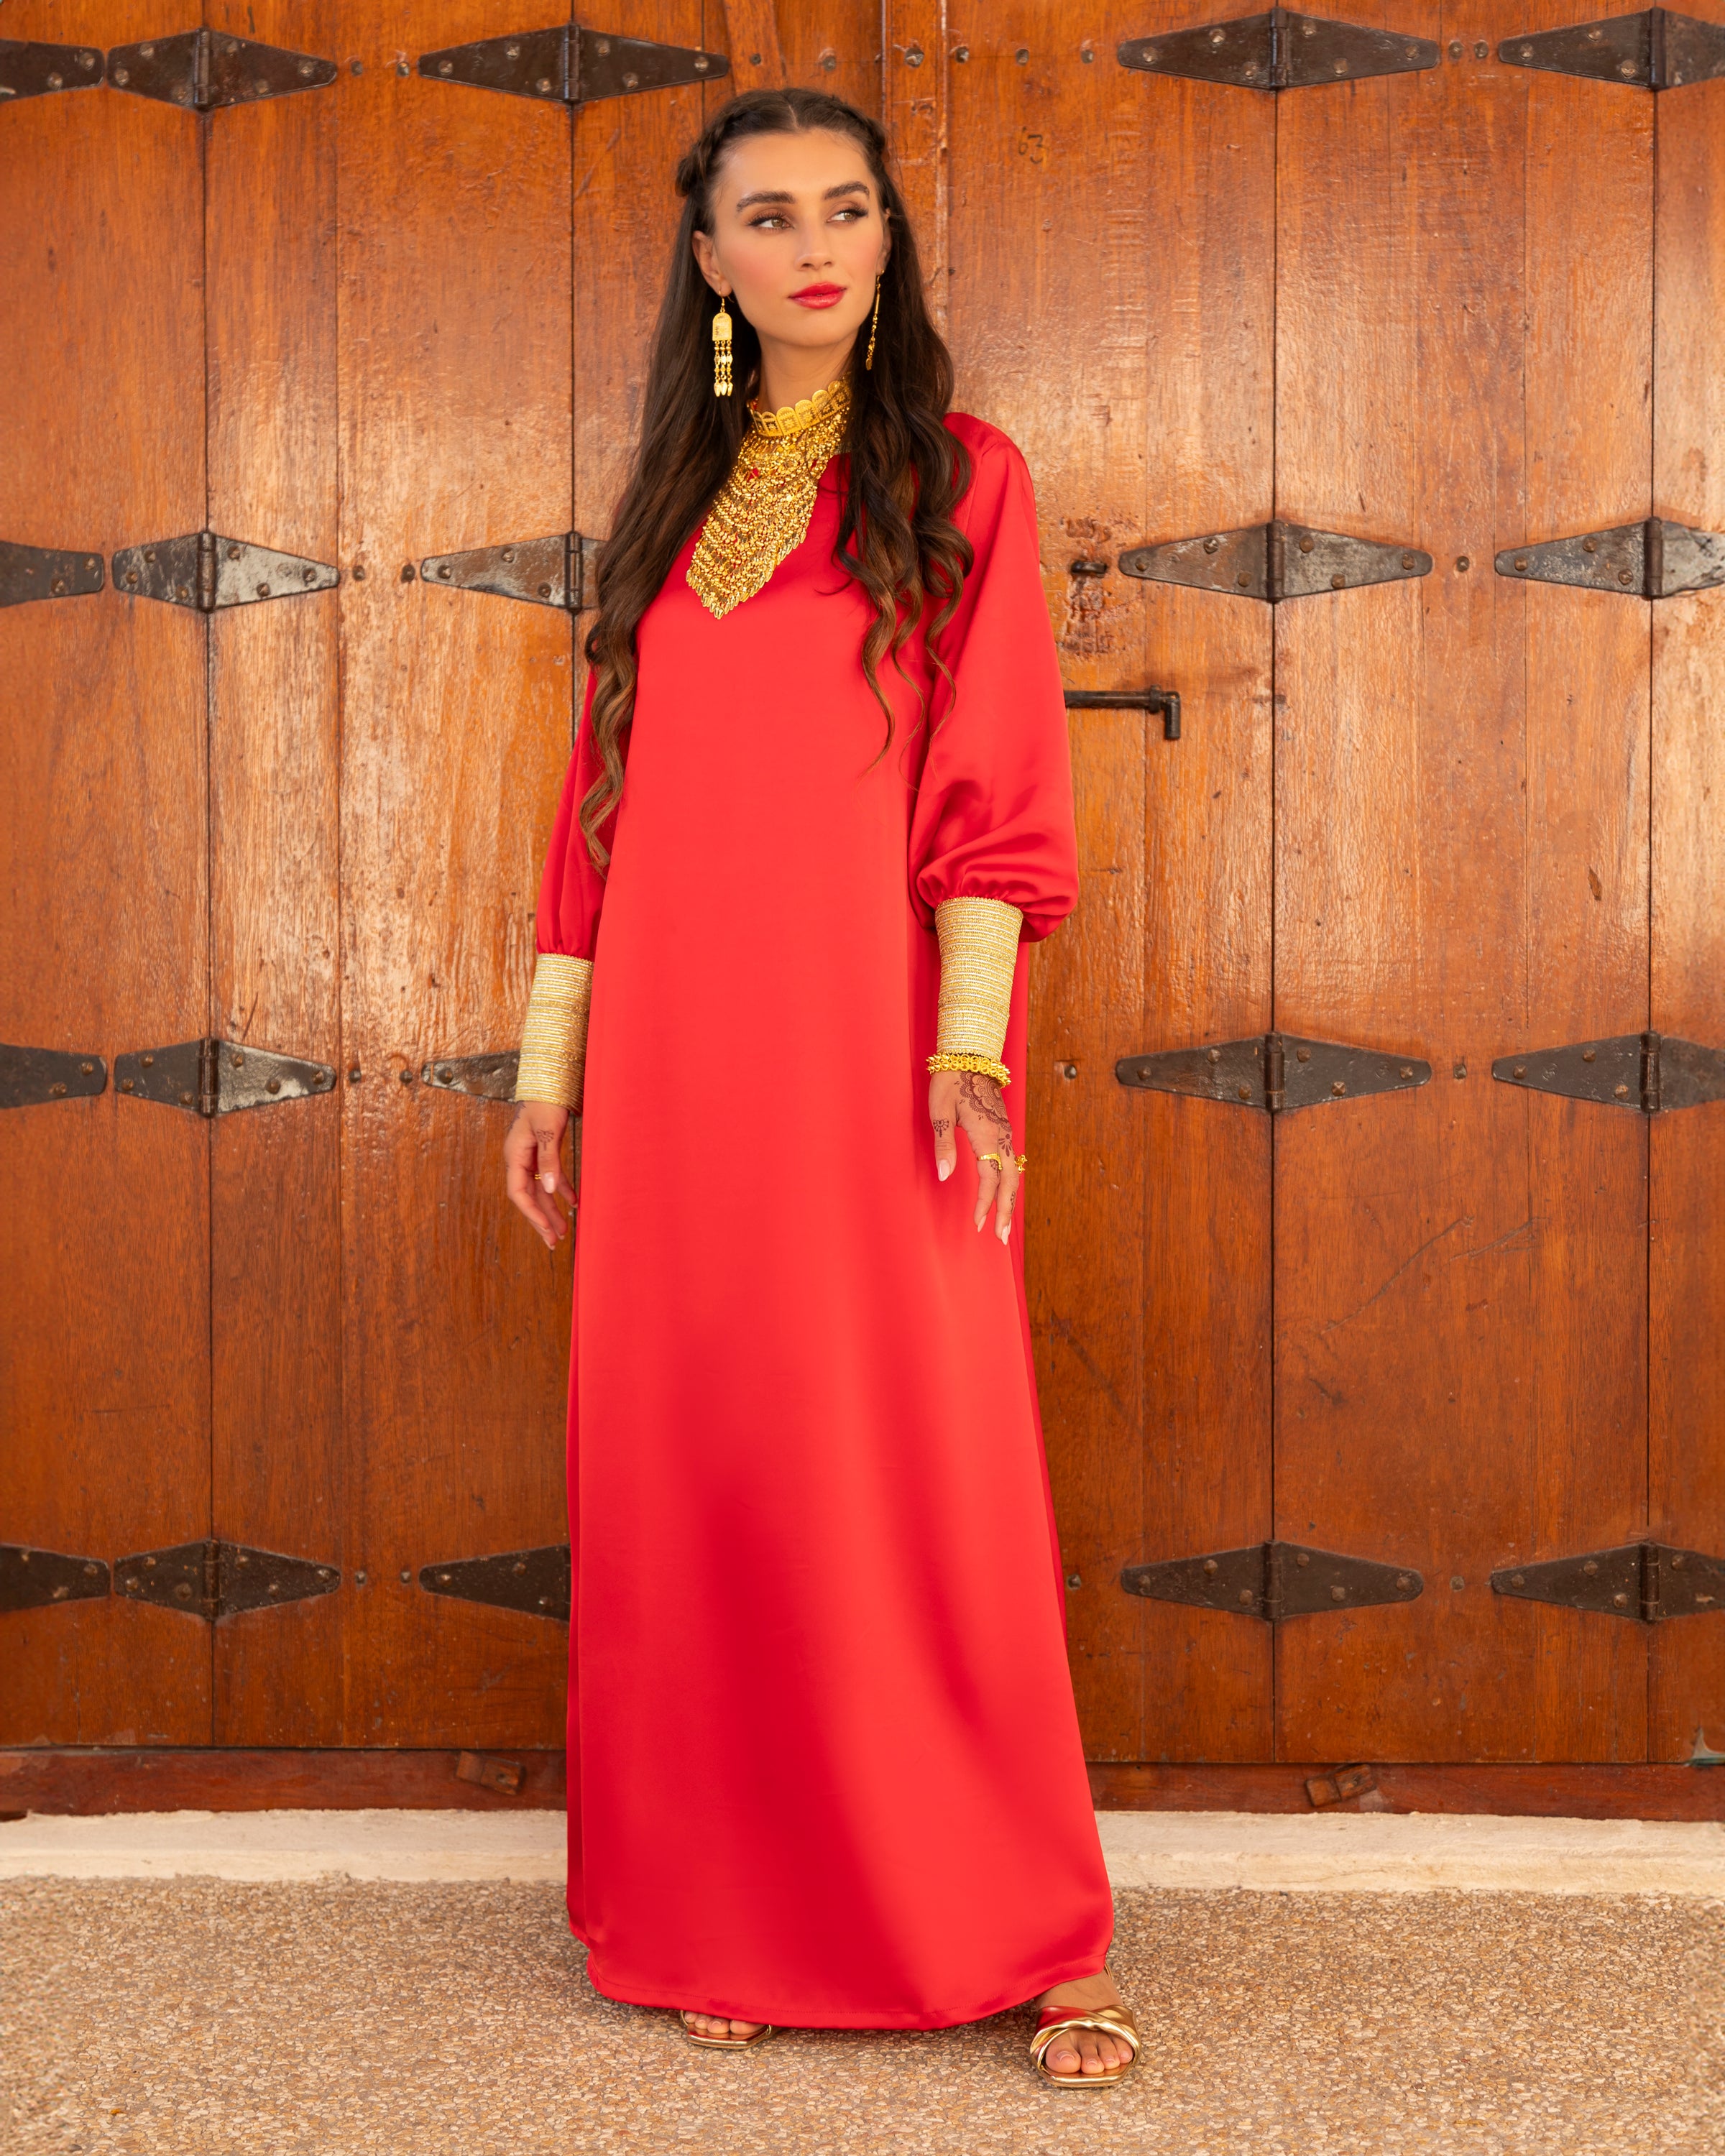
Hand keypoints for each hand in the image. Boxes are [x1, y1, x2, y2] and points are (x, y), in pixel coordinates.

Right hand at [505, 1101, 574, 1249]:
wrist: (548, 1078)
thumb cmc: (545, 1100)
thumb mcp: (549, 1131)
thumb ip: (549, 1160)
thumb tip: (550, 1190)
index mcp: (514, 1155)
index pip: (519, 1193)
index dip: (532, 1214)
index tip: (547, 1230)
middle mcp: (519, 1158)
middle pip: (529, 1196)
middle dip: (542, 1219)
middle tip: (555, 1241)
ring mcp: (530, 1155)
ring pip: (540, 1189)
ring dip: (551, 1209)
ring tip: (564, 1230)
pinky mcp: (542, 1150)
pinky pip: (549, 1176)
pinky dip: (561, 1189)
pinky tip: (573, 1202)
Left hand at [928, 1068, 1020, 1242]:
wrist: (970, 1055)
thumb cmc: (950, 1081)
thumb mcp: (940, 1111)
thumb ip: (943, 1145)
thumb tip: (943, 1176)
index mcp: (987, 1135)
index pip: (990, 1179)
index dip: (985, 1204)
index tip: (978, 1224)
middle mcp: (1002, 1136)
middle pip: (1010, 1182)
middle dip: (1006, 1211)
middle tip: (1001, 1237)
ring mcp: (1006, 1131)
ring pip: (1015, 1172)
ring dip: (1010, 1199)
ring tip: (1005, 1222)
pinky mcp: (1005, 1127)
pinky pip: (1013, 1161)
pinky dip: (1011, 1182)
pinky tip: (1005, 1192)